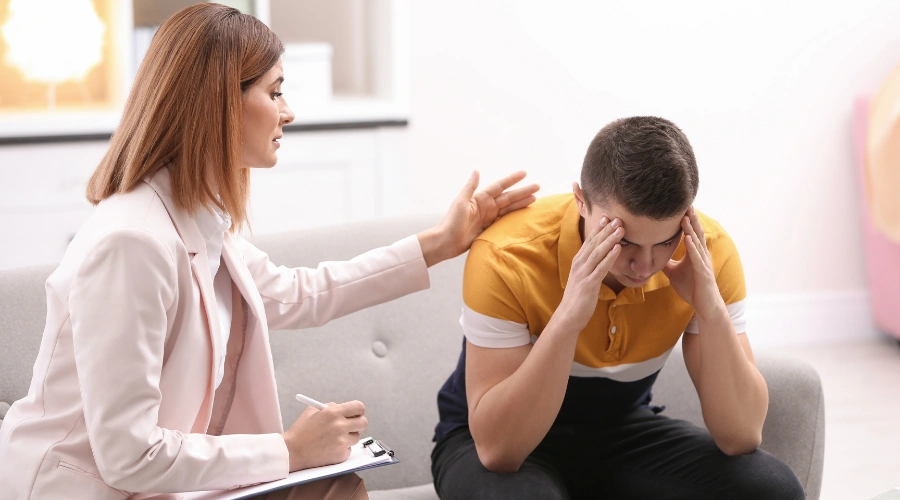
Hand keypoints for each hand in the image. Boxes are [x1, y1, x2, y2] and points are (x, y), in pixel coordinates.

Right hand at [281, 400, 367, 471]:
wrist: (291, 451)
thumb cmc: (301, 430)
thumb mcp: (312, 411)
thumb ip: (330, 407)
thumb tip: (343, 408)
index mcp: (333, 413)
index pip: (359, 407)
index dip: (358, 410)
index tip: (355, 413)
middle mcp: (340, 426)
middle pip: (363, 422)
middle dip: (357, 423)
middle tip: (350, 425)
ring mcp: (341, 442)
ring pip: (356, 437)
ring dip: (349, 436)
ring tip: (334, 438)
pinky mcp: (341, 455)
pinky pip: (349, 449)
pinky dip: (342, 448)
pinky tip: (330, 447)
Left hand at [418, 171, 538, 266]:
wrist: (446, 242)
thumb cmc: (451, 222)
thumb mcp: (461, 202)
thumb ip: (470, 187)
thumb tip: (476, 170)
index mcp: (480, 198)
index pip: (500, 186)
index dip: (512, 180)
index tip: (524, 173)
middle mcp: (486, 206)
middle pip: (508, 197)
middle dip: (523, 192)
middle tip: (538, 187)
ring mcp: (488, 217)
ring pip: (509, 208)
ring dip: (521, 203)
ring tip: (535, 199)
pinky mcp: (489, 228)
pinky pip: (505, 220)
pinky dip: (515, 216)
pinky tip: (524, 214)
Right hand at [556, 216, 622, 331]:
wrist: (568, 316)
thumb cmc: (578, 298)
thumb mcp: (583, 278)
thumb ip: (590, 267)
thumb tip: (601, 258)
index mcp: (578, 262)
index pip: (588, 241)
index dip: (598, 229)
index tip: (607, 217)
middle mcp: (579, 264)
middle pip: (593, 243)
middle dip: (606, 230)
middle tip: (617, 218)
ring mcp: (583, 274)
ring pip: (598, 253)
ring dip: (609, 240)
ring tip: (620, 229)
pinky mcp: (589, 284)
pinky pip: (601, 268)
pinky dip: (609, 257)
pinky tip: (618, 249)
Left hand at [662, 207, 723, 319]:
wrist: (704, 306)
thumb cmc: (692, 288)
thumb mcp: (674, 272)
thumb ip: (666, 262)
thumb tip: (653, 255)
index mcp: (695, 253)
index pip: (690, 232)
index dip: (686, 220)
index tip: (680, 206)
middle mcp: (701, 255)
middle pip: (695, 232)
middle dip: (690, 217)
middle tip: (686, 202)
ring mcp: (703, 263)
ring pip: (697, 242)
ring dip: (690, 229)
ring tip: (685, 215)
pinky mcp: (703, 273)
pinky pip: (697, 258)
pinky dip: (692, 248)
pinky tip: (688, 239)